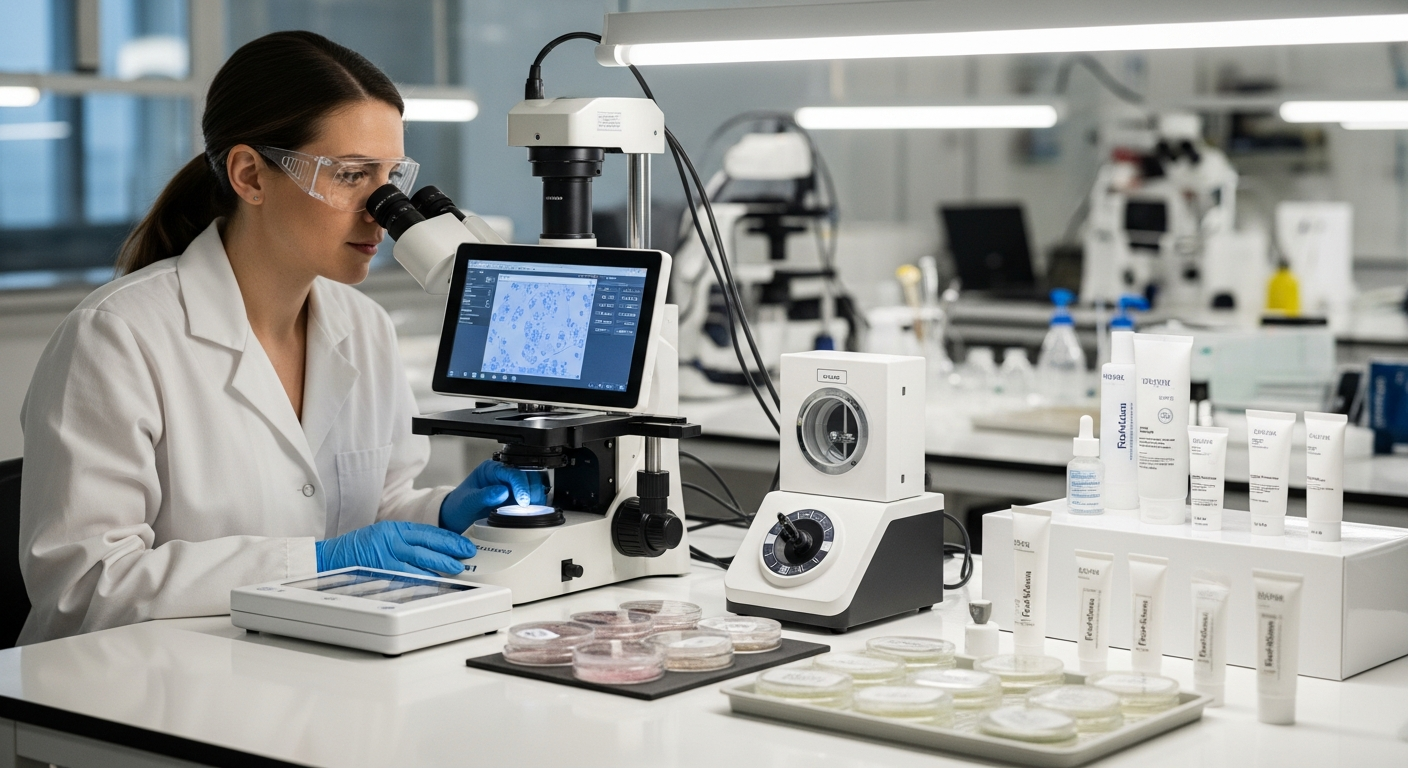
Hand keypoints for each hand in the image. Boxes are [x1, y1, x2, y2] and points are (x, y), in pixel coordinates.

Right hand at [315, 521, 477, 575]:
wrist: (326, 560)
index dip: (448, 538)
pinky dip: (423, 578)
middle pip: (429, 544)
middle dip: (451, 550)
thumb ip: (402, 542)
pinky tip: (435, 581)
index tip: (462, 544)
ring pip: (422, 560)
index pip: (427, 531)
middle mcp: (391, 539)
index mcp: (392, 529)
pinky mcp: (381, 570)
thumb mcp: (379, 537)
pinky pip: (408, 575)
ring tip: (456, 569)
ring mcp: (386, 555)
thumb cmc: (352, 552)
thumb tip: (429, 551)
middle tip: (467, 555)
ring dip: (442, 565)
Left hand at [438, 460, 549, 533]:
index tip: (523, 501)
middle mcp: (503, 475)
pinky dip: (534, 505)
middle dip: (532, 491)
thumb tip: (504, 491)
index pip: (513, 472)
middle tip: (530, 507)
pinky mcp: (515, 498)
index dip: (520, 486)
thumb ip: (485, 495)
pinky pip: (530, 498)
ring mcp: (510, 486)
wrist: (455, 518)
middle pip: (528, 475)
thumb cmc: (459, 506)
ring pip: (533, 485)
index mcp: (491, 469)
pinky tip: (530, 513)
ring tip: (531, 511)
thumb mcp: (468, 501)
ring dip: (536, 497)